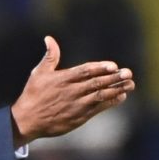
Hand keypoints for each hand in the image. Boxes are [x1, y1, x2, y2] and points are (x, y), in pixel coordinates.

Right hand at [10, 35, 135, 146]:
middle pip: (96, 83)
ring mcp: (77, 105)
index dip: (100, 68)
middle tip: (128, 73)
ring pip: (100, 96)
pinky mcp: (80, 117)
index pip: (85, 71)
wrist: (28, 121)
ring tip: (130, 84)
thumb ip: (50, 57)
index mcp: (63, 79)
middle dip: (114, 77)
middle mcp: (72, 92)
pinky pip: (98, 108)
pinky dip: (110, 102)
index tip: (114, 65)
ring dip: (117, 90)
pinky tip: (121, 96)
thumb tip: (49, 38)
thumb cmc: (33, 95)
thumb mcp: (39, 73)